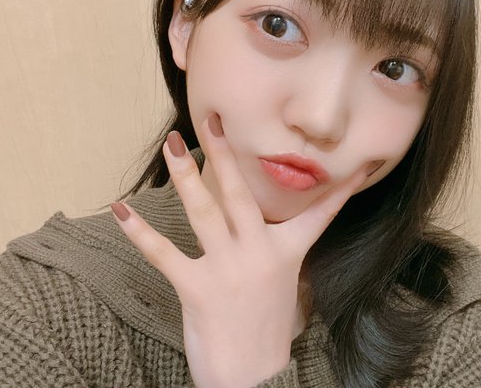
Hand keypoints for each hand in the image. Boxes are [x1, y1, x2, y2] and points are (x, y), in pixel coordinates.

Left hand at [111, 114, 370, 387]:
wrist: (253, 381)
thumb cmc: (263, 328)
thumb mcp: (282, 284)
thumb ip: (275, 248)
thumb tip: (269, 227)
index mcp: (285, 253)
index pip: (321, 213)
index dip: (342, 188)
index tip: (360, 161)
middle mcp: (259, 254)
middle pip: (240, 194)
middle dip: (225, 154)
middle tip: (211, 120)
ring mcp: (229, 270)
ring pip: (205, 212)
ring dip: (186, 176)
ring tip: (172, 144)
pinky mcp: (199, 290)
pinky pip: (165, 254)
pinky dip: (141, 232)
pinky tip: (120, 210)